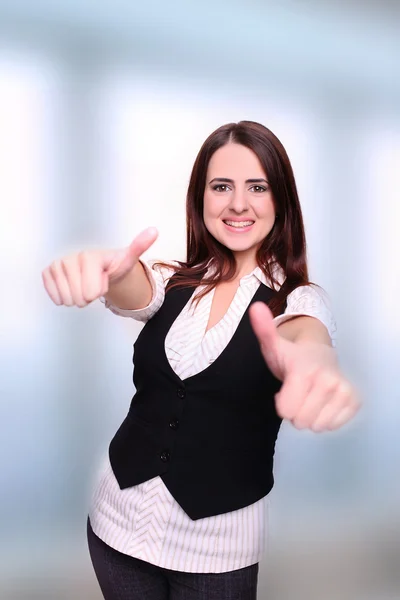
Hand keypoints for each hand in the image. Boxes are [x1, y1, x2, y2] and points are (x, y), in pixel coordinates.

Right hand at [41, 227, 157, 307]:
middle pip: (79, 298)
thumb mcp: (128, 259)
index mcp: (89, 257)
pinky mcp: (47, 272)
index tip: (103, 278)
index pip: (92, 292)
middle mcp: (70, 258)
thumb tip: (154, 231)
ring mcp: (57, 265)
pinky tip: (72, 286)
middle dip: (88, 296)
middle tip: (93, 282)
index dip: (99, 290)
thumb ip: (139, 246)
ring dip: (77, 298)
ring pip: (66, 299)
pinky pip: (54, 297)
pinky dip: (64, 297)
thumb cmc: (112, 265)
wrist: (98, 267)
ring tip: (84, 284)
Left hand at [249, 302, 360, 431]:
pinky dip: (325, 417)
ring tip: (310, 395)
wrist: (320, 353)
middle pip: (300, 420)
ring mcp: (344, 391)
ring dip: (310, 414)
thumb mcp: (273, 343)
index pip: (286, 411)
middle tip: (299, 392)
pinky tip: (323, 400)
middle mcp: (328, 380)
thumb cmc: (293, 355)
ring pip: (316, 426)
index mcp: (305, 370)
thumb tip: (255, 308)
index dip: (282, 403)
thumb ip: (264, 329)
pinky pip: (333, 425)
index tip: (286, 387)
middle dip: (296, 410)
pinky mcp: (354, 400)